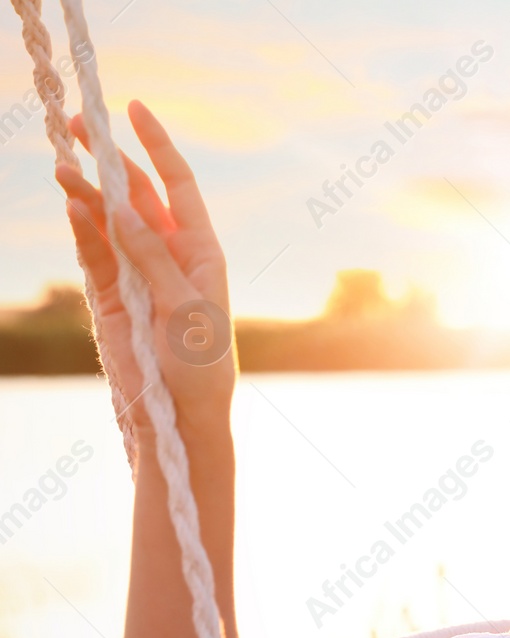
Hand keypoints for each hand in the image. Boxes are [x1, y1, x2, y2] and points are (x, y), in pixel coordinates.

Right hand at [55, 100, 234, 437]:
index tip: (134, 107)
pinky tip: (71, 204)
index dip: (158, 145)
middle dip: (110, 158)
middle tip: (80, 124)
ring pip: (108, 219)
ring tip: (63, 166)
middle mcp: (170, 254)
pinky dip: (81, 229)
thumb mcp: (185, 308)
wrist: (181, 413)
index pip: (178, 185)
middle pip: (136, 194)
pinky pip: (93, 253)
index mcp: (203, 251)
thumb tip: (120, 208)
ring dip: (87, 192)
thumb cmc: (201, 364)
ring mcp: (137, 272)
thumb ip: (152, 258)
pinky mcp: (111, 295)